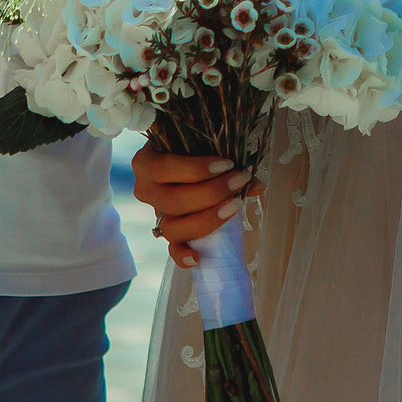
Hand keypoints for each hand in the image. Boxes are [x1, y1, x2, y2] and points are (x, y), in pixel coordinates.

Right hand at [130, 145, 260, 269]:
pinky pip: (172, 249)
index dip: (196, 169)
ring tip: (234, 206)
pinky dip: (183, 256)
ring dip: (206, 219)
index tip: (227, 164)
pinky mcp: (168, 233)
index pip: (163, 168)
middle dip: (210, 193)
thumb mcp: (202, 144)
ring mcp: (156, 214)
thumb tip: (256, 185)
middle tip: (238, 180)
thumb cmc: (194, 147)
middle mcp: (146, 190)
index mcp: (146, 163)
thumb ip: (223, 157)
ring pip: (172, 227)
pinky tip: (198, 257)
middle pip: (171, 201)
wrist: (185, 160)